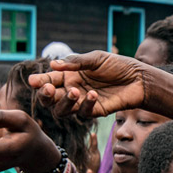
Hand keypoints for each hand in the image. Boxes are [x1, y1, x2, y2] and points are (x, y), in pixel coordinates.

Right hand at [28, 51, 146, 118]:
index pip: (48, 80)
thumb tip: (54, 65)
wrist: (139, 77)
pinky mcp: (95, 111)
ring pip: (62, 111)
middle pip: (50, 100)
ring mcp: (82, 102)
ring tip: (75, 91)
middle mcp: (72, 90)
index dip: (39, 82)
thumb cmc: (117, 65)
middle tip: (49, 89)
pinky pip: (83, 113)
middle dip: (46, 96)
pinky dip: (86, 105)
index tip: (33, 81)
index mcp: (69, 75)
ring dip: (64, 102)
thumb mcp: (96, 58)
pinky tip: (93, 94)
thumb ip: (76, 61)